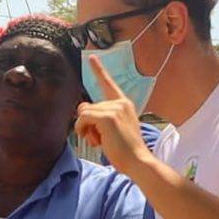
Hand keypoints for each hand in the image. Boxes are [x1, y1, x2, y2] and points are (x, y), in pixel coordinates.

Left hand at [74, 56, 153, 175]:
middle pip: (88, 106)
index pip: (108, 84)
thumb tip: (81, 108)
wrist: (137, 161)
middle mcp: (120, 103)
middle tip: (98, 138)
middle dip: (87, 124)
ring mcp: (114, 108)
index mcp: (124, 104)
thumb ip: (98, 117)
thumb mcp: (112, 130)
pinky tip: (94, 140)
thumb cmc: (125, 150)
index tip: (91, 57)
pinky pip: (83, 118)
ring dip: (85, 129)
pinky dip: (82, 129)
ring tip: (98, 141)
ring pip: (84, 112)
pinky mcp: (108, 117)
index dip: (99, 70)